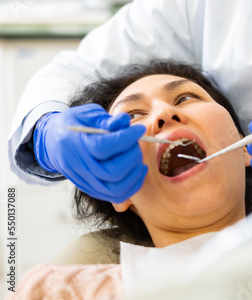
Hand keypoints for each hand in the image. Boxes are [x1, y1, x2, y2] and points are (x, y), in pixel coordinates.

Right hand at [33, 104, 147, 202]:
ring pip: (115, 189)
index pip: (103, 147)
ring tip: (139, 158)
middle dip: (132, 156)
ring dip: (134, 174)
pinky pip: (116, 195)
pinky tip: (139, 169)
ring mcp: (84, 180)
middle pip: (112, 172)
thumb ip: (107, 120)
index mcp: (75, 143)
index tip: (140, 129)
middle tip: (137, 143)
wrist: (52, 141)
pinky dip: (133, 185)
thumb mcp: (88, 114)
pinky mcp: (91, 189)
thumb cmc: (74, 124)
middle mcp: (78, 165)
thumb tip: (125, 121)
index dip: (127, 138)